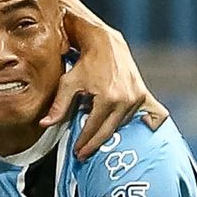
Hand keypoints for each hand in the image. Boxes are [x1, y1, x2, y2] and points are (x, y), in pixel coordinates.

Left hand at [41, 15, 168, 159]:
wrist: (105, 42)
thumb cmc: (86, 61)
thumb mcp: (69, 83)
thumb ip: (59, 106)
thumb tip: (45, 124)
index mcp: (108, 99)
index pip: (94, 128)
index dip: (84, 142)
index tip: (77, 152)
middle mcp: (126, 100)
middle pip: (108, 131)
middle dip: (94, 144)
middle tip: (83, 154)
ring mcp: (137, 97)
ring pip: (122, 124)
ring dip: (109, 131)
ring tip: (96, 138)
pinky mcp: (143, 93)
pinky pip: (151, 113)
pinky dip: (146, 122)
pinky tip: (145, 129)